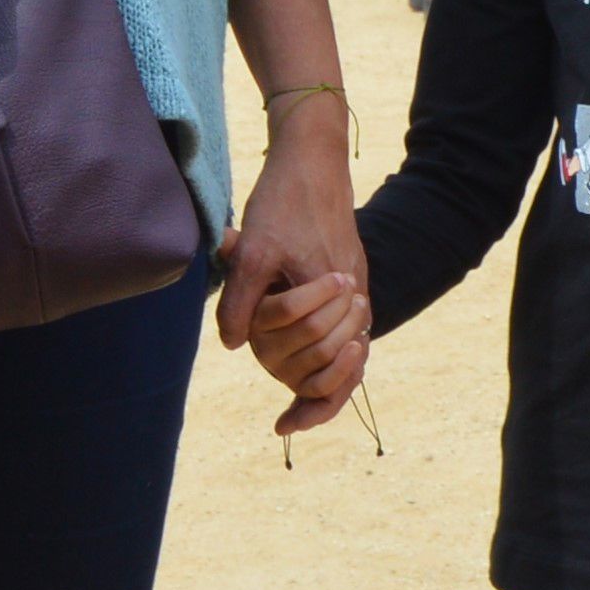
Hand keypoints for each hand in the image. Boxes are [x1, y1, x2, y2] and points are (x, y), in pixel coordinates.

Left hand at [220, 123, 371, 431]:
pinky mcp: (352, 280)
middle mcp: (355, 297)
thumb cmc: (283, 200)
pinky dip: (331, 360)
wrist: (314, 159)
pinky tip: (305, 371)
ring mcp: (357, 290)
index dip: (309, 408)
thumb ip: (242, 298)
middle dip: (307, 389)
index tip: (282, 430)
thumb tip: (231, 346)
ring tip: (298, 413)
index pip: (327, 367)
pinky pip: (348, 334)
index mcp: (333, 292)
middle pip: (334, 365)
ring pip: (349, 356)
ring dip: (322, 381)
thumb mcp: (254, 247)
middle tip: (286, 417)